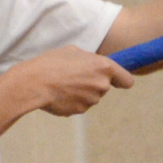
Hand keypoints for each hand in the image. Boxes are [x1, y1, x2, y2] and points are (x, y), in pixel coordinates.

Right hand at [12, 46, 132, 116]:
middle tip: (74, 75)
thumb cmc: (52, 62)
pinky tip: (59, 93)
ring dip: (82, 92)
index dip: (121, 80)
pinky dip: (72, 100)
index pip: (127, 80)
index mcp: (104, 67)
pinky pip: (80, 105)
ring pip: (91, 96)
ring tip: (63, 83)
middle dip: (93, 83)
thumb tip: (93, 66)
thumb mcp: (74, 51)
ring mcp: (92, 100)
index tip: (117, 80)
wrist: (34, 83)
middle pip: (104, 87)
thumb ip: (90, 60)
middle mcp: (102, 85)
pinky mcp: (80, 111)